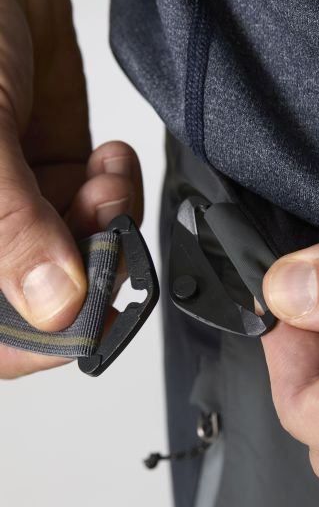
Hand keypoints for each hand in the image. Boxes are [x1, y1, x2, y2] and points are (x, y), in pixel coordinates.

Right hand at [0, 0, 142, 376]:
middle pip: (49, 302)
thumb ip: (12, 224)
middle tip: (102, 230)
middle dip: (90, 271)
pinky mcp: (59, 186)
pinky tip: (106, 163)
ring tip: (102, 180)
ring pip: (88, 259)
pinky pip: (105, 216)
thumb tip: (54, 307)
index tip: (87, 320)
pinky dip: (119, 195)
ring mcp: (26, 214)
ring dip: (110, 227)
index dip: (39, 343)